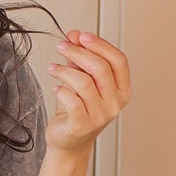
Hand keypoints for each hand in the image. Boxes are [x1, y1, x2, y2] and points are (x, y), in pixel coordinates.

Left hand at [45, 30, 131, 154]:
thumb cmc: (78, 110)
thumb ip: (80, 58)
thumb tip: (74, 34)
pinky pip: (71, 100)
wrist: (69, 141)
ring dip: (64, 70)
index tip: (82, 36)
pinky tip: (55, 87)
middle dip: (78, 52)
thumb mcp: (82, 80)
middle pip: (100, 68)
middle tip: (61, 46)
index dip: (100, 45)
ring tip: (52, 67)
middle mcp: (115, 104)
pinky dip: (60, 89)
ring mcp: (100, 116)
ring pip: (83, 82)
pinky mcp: (82, 126)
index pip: (118, 60)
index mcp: (122, 90)